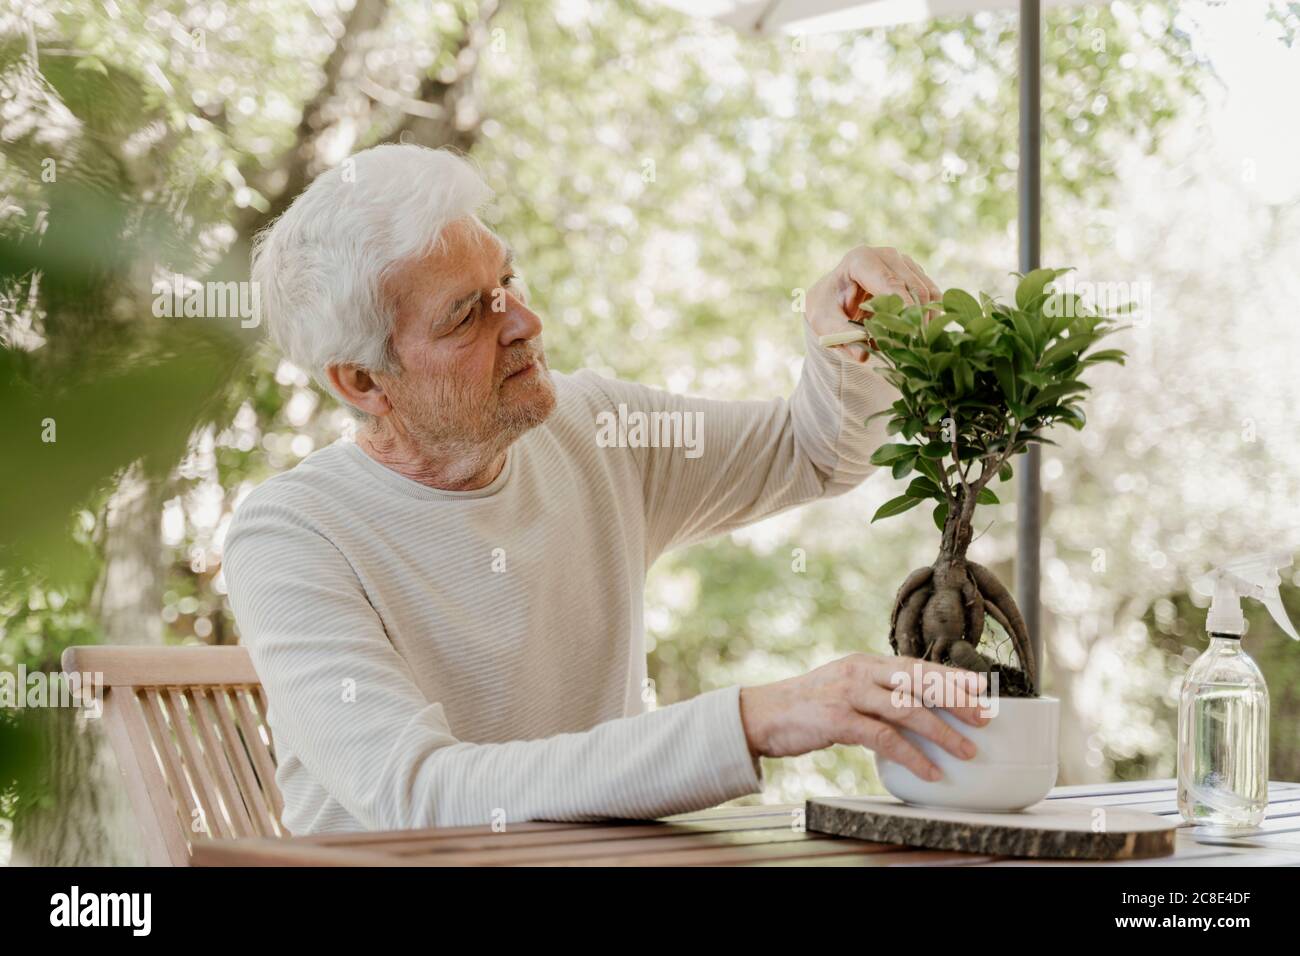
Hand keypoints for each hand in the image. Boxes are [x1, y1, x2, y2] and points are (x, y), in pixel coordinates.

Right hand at [738, 653, 988, 781]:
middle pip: (919, 681)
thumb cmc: (806, 706)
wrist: (762, 714)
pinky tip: (929, 771)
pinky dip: (912, 756)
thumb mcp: (844, 688)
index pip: (917, 665)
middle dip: (957, 699)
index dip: (951, 676)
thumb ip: (874, 692)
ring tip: (966, 750)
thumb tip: (913, 709)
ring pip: (907, 709)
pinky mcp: (838, 719)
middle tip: (985, 717)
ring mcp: (849, 693)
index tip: (980, 687)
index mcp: (865, 662)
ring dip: (942, 731)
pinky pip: (884, 738)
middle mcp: (861, 671)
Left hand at [805, 245, 940, 362]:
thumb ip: (842, 337)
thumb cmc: (827, 308)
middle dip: (916, 318)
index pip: (889, 282)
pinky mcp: (915, 274)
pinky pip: (932, 296)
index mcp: (860, 259)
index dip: (903, 308)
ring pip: (927, 292)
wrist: (833, 299)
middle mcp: (886, 255)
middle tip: (915, 347)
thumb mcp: (825, 323)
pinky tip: (922, 337)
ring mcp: (903, 262)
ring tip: (916, 346)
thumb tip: (862, 356)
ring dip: (924, 320)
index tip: (912, 333)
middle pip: (912, 287)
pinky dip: (930, 317)